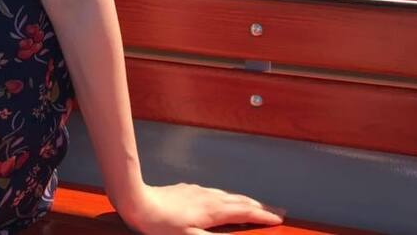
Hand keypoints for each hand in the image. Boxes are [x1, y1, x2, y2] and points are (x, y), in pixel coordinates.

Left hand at [118, 182, 285, 233]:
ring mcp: (198, 191)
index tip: (279, 218)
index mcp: (212, 210)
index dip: (262, 215)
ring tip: (256, 205)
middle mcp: (208, 197)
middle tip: (277, 210)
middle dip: (259, 206)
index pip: (244, 211)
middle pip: (239, 200)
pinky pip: (215, 193)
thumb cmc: (162, 226)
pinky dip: (228, 198)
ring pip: (227, 195)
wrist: (138, 201)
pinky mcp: (187, 189)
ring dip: (244, 200)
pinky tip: (224, 200)